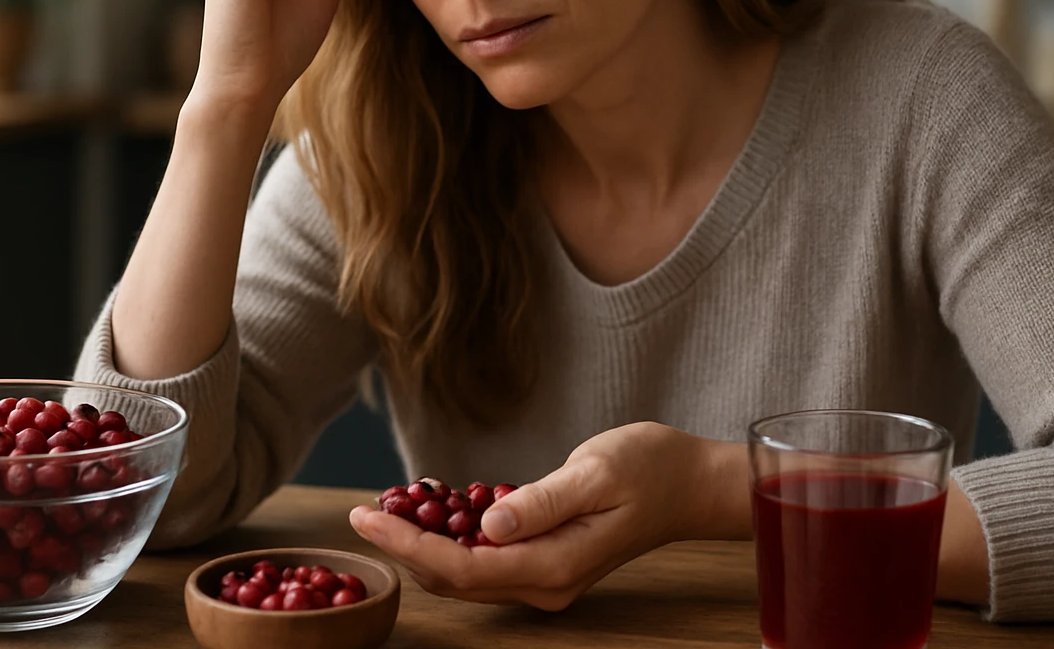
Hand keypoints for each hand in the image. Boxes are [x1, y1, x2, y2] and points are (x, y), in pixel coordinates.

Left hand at [348, 422, 717, 610]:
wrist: (691, 483)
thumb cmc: (649, 468)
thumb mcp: (595, 474)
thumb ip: (540, 503)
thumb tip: (487, 526)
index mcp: (553, 566)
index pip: (462, 565)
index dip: (408, 544)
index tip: (366, 516)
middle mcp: (545, 584)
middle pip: (455, 577)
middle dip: (404, 547)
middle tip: (362, 510)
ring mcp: (546, 578)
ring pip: (467, 573)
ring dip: (424, 545)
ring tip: (387, 509)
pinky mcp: (547, 562)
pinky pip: (486, 560)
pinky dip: (452, 539)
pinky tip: (433, 510)